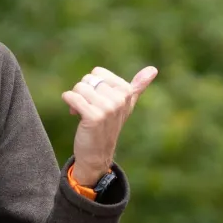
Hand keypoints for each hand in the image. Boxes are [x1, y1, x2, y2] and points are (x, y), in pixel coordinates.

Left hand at [61, 65, 158, 184]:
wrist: (97, 154)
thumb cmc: (109, 125)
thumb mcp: (126, 105)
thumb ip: (138, 86)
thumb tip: (153, 69)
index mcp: (127, 92)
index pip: (98, 72)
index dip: (93, 85)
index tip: (99, 99)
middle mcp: (120, 99)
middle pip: (87, 79)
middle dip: (83, 92)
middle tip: (89, 108)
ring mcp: (108, 108)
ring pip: (79, 87)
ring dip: (75, 99)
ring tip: (82, 112)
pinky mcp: (93, 117)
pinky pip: (72, 97)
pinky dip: (69, 102)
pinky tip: (74, 113)